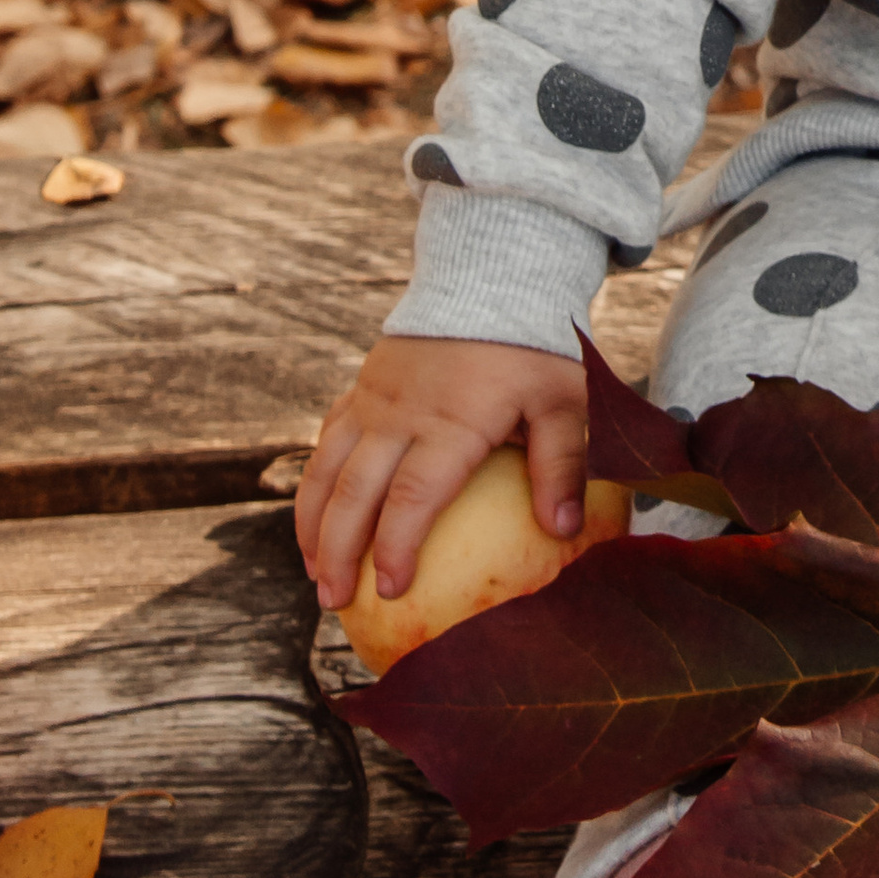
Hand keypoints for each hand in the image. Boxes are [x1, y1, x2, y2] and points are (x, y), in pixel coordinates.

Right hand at [294, 336, 588, 610]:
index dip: (395, 546)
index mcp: (451, 422)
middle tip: (333, 602)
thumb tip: (564, 531)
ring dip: (313, 523)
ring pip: (327, 468)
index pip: (413, 495)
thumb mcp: (565, 401)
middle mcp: (401, 413)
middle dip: (338, 552)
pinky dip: (316, 481)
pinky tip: (317, 515)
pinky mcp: (363, 387)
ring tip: (314, 572)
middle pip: (354, 492)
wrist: (492, 275)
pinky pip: (327, 439)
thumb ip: (563, 464)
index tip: (389, 590)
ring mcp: (374, 399)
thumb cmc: (535, 346)